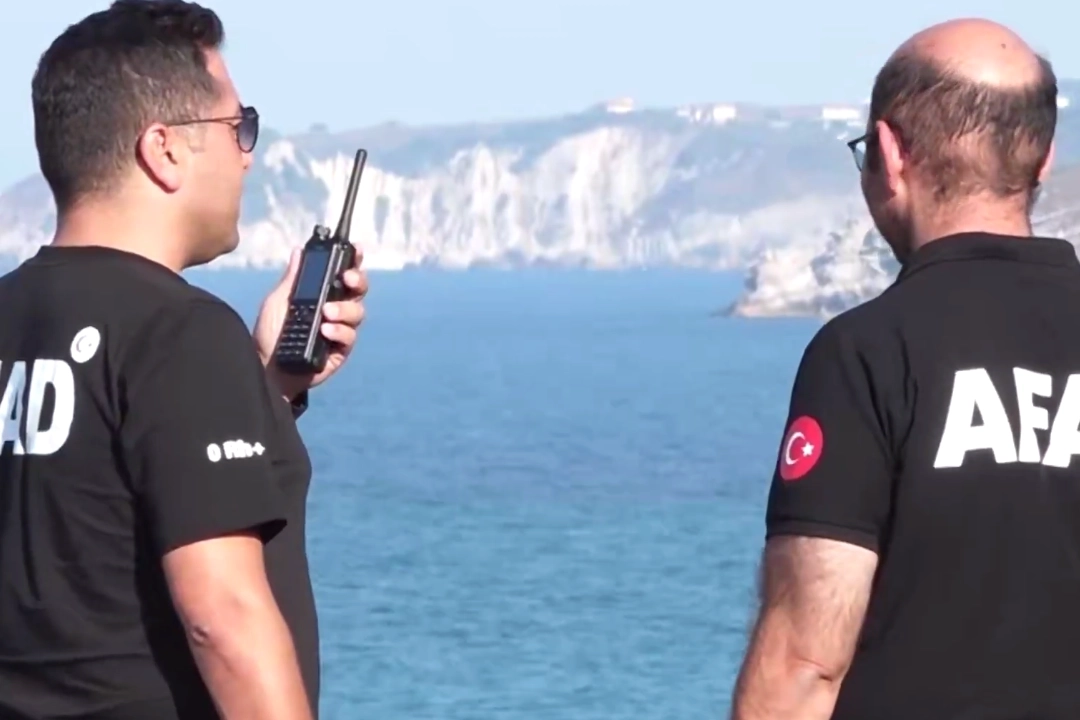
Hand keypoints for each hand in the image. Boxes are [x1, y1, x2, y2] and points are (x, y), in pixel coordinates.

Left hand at [253, 244, 367, 400]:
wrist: (267, 367)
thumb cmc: (270, 334)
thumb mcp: (279, 301)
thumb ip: (293, 279)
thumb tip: (299, 251)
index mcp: (323, 294)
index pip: (343, 273)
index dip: (353, 260)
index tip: (357, 249)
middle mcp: (336, 309)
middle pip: (359, 290)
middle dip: (357, 280)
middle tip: (347, 279)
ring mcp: (341, 329)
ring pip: (357, 312)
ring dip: (344, 309)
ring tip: (327, 312)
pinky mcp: (341, 350)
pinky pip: (350, 337)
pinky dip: (339, 331)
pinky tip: (326, 331)